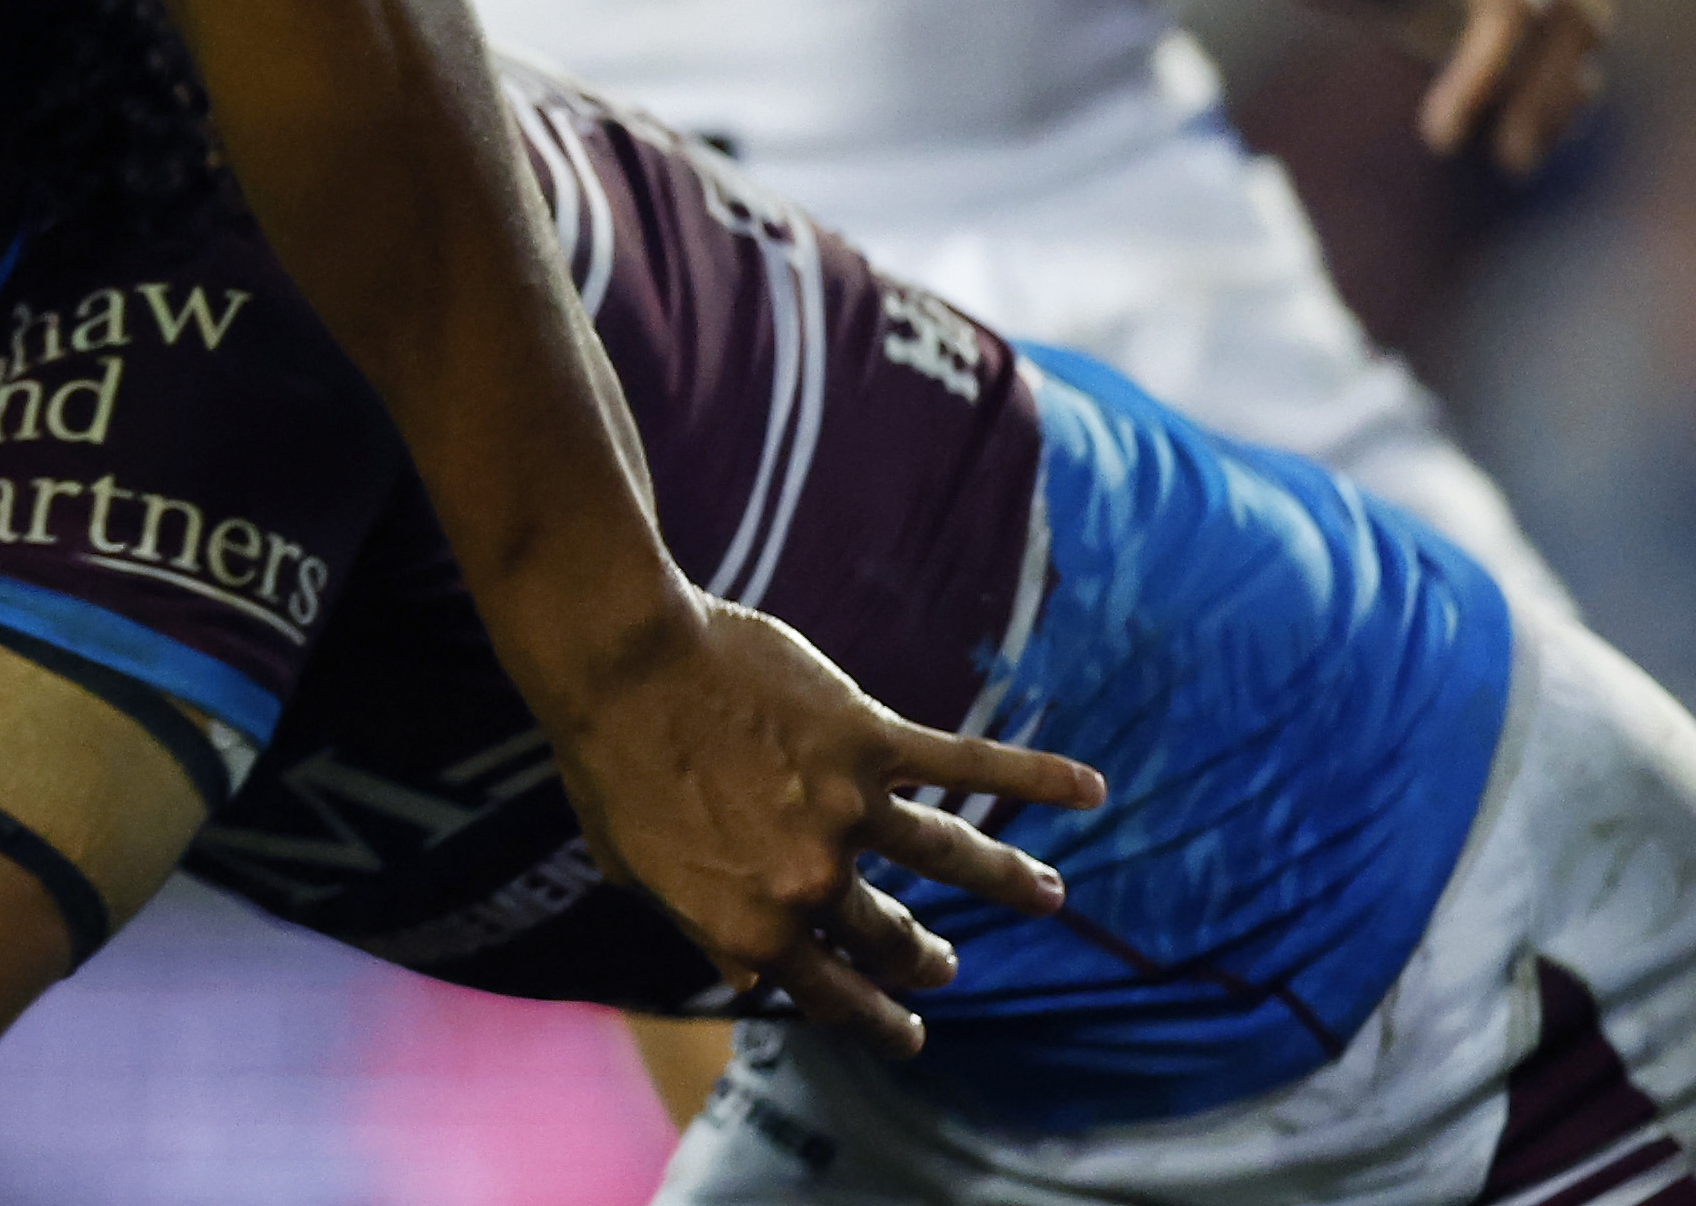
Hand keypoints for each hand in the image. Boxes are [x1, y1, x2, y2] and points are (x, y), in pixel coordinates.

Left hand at [546, 596, 1102, 1055]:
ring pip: (956, 859)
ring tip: (1050, 896)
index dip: (878, 1022)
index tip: (912, 1035)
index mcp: (752, 927)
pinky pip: (971, 763)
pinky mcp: (871, 739)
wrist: (615, 660)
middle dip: (924, 957)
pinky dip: (1037, 775)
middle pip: (893, 936)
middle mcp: (812, 882)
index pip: (835, 997)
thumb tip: (741, 976)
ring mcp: (849, 810)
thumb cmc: (606, 757)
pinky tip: (1089, 786)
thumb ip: (696, 926)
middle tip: (944, 961)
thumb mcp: (633, 872)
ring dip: (1012, 882)